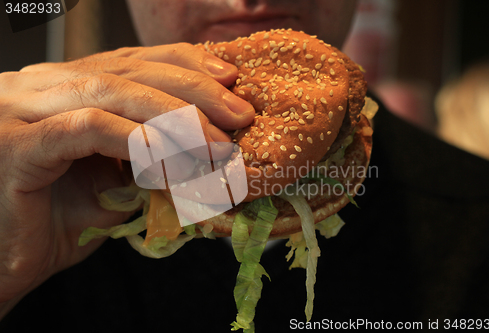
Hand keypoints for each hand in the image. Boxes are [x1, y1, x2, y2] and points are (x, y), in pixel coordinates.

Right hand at [0, 43, 254, 313]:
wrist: (4, 265)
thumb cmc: (58, 221)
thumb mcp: (115, 180)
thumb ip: (151, 157)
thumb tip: (209, 146)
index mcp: (64, 88)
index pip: (131, 61)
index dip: (184, 64)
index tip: (230, 80)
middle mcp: (41, 87)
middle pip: (128, 70)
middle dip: (193, 90)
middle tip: (239, 114)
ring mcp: (22, 109)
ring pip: (111, 92)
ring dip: (175, 118)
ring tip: (217, 145)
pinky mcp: (16, 144)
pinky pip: (88, 128)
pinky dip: (137, 141)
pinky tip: (173, 161)